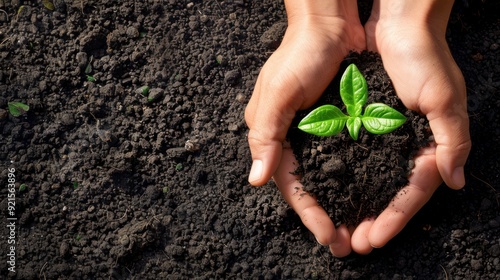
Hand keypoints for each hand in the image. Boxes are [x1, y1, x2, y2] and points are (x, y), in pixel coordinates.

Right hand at [245, 0, 364, 255]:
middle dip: (324, 216)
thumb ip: (267, 135)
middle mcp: (292, 138)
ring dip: (340, 203)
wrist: (329, 25)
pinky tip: (365, 195)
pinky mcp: (336, 124)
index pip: (289, 183)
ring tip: (357, 229)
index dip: (308, 212)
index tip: (327, 237)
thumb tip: (256, 181)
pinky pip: (343, 158)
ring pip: (326, 177)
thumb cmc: (300, 54)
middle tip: (344, 244)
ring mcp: (315, 132)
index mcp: (272, 135)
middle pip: (308, 186)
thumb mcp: (278, 93)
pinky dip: (353, 179)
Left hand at [348, 0, 471, 252]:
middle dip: (373, 221)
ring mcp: (386, 137)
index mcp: (430, 145)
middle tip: (352, 245)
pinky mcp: (366, 124)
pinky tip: (333, 195)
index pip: (413, 194)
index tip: (372, 241)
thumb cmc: (425, 58)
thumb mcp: (445, 99)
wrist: (399, 25)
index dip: (394, 220)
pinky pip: (355, 158)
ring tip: (340, 229)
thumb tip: (455, 181)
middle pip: (389, 194)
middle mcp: (407, 146)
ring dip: (357, 206)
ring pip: (371, 182)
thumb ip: (453, 141)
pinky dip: (346, 179)